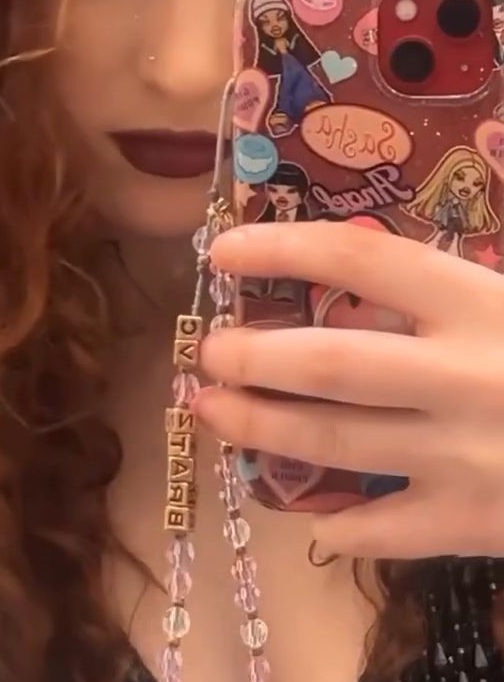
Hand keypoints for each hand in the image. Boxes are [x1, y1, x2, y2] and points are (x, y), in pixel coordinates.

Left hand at [196, 221, 503, 560]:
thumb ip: (497, 221)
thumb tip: (473, 152)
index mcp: (481, 302)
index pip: (356, 261)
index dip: (280, 250)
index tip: (221, 248)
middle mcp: (462, 376)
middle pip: (327, 364)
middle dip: (252, 356)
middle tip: (206, 350)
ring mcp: (463, 456)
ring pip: (334, 443)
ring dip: (258, 426)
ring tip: (209, 408)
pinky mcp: (472, 525)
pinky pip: (377, 529)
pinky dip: (328, 519)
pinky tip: (292, 507)